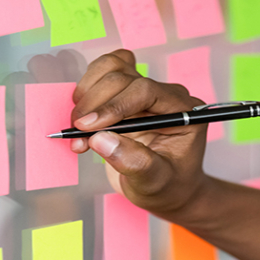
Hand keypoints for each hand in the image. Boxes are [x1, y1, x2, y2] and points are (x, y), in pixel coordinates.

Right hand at [71, 49, 209, 219]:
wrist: (166, 191)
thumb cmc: (167, 187)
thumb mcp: (154, 182)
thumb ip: (133, 161)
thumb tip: (99, 140)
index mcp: (183, 111)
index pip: (146, 91)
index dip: (113, 106)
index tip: (88, 127)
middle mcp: (166, 95)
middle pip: (123, 78)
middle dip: (94, 105)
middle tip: (76, 134)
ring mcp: (145, 90)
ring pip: (111, 68)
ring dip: (87, 95)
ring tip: (77, 130)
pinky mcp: (126, 93)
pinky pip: (102, 73)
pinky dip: (85, 92)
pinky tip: (81, 119)